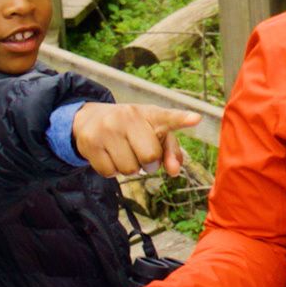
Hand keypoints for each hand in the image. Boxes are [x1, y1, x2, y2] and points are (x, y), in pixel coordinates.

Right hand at [71, 102, 202, 177]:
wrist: (89, 119)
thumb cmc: (131, 129)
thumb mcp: (153, 132)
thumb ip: (170, 151)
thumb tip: (175, 171)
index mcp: (149, 113)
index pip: (167, 117)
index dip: (181, 119)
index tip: (195, 119)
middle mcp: (128, 117)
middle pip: (149, 157)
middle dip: (149, 164)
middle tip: (141, 154)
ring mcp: (107, 129)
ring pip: (129, 169)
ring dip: (129, 168)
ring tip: (123, 152)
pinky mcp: (90, 142)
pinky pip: (109, 172)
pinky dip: (112, 170)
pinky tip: (109, 155)